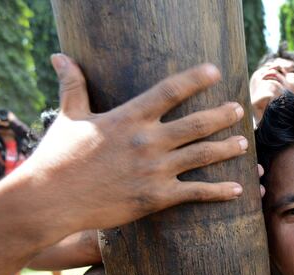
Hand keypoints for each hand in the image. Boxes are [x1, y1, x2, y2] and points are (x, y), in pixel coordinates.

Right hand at [19, 54, 249, 242]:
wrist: (49, 200)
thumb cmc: (57, 158)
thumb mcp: (67, 117)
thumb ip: (73, 86)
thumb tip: (60, 56)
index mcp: (128, 117)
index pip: (169, 90)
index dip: (195, 79)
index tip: (215, 71)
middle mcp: (147, 141)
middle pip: (196, 124)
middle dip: (221, 116)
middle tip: (239, 110)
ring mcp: (154, 170)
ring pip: (202, 155)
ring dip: (227, 149)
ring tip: (244, 143)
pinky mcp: (156, 197)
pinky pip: (196, 192)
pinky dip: (219, 192)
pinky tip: (238, 190)